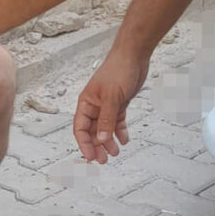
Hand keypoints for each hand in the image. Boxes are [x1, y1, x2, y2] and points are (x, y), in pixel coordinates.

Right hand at [73, 43, 148, 163]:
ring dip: (108, 141)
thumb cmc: (118, 70)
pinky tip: (124, 139)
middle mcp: (94, 106)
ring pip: (104, 129)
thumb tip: (100, 138)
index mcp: (86, 103)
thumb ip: (106, 119)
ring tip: (115, 152)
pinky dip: (120, 132)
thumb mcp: (112, 97)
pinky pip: (117, 122)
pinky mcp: (119, 104)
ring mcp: (107, 106)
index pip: (80, 129)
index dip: (84, 144)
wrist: (134, 55)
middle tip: (103, 160)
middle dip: (96, 146)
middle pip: (91, 132)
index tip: (90, 157)